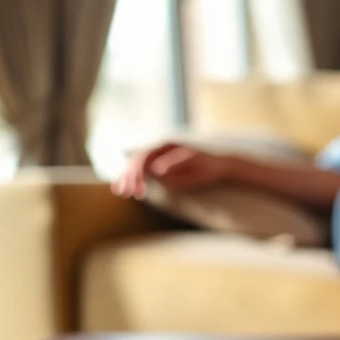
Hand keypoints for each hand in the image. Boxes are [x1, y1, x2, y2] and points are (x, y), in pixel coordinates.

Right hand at [111, 143, 227, 197]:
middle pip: (137, 161)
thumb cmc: (207, 165)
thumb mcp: (193, 164)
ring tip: (121, 193)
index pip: (143, 157)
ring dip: (128, 178)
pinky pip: (143, 171)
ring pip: (137, 166)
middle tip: (126, 194)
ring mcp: (158, 156)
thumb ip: (174, 165)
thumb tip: (155, 169)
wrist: (218, 167)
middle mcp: (158, 149)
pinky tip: (124, 189)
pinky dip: (134, 179)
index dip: (136, 173)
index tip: (136, 189)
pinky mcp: (160, 166)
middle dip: (129, 177)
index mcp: (165, 145)